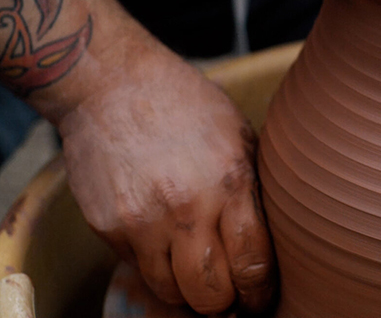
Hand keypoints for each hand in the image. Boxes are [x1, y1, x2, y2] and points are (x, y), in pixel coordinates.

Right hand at [56, 38, 273, 313]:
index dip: (260, 293)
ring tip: (199, 280)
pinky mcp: (109, 227)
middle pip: (211, 295)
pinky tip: (166, 248)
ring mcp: (143, 220)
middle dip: (226, 305)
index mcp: (231, 181)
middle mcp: (187, 207)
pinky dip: (157, 268)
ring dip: (189, 294)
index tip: (261, 298)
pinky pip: (139, 269)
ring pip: (171, 292)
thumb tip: (271, 240)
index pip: (252, 265)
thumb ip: (252, 189)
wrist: (113, 85)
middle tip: (232, 300)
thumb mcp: (239, 135)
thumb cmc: (186, 105)